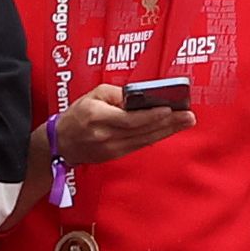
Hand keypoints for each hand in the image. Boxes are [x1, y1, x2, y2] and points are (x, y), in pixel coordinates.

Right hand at [53, 83, 193, 170]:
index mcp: (97, 117)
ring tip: (185, 122)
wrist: (61, 142)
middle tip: (188, 116)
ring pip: (144, 139)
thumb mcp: (93, 95)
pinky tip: (169, 130)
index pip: (129, 119)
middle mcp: (105, 135)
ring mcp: (110, 148)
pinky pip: (139, 145)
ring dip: (167, 131)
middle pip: (142, 131)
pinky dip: (155, 137)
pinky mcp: (115, 155)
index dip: (151, 116)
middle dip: (168, 123)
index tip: (169, 109)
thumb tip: (141, 98)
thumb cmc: (77, 114)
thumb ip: (117, 95)